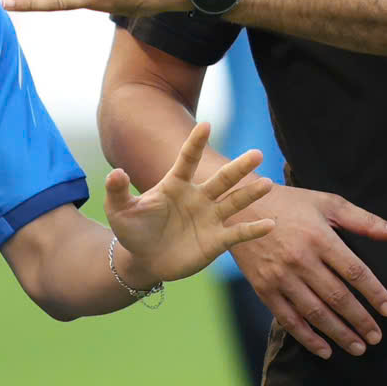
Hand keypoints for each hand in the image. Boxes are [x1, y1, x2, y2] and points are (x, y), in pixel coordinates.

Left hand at [107, 123, 274, 285]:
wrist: (144, 260)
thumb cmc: (133, 230)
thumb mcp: (119, 211)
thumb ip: (117, 191)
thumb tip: (115, 173)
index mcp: (176, 185)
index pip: (188, 160)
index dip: (196, 143)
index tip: (206, 125)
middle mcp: (198, 197)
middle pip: (222, 179)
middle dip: (239, 167)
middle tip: (258, 154)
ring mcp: (209, 218)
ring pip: (234, 202)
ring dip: (250, 194)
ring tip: (267, 184)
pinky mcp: (216, 241)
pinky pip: (238, 233)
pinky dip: (254, 230)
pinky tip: (271, 225)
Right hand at [230, 186, 386, 358]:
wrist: (240, 209)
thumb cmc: (291, 204)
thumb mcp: (328, 203)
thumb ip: (365, 221)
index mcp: (320, 237)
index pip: (355, 271)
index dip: (374, 293)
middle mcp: (300, 259)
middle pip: (337, 297)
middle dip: (360, 320)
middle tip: (376, 337)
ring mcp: (280, 277)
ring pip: (315, 312)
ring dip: (339, 333)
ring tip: (358, 347)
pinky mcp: (264, 289)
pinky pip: (288, 319)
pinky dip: (307, 338)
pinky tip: (325, 350)